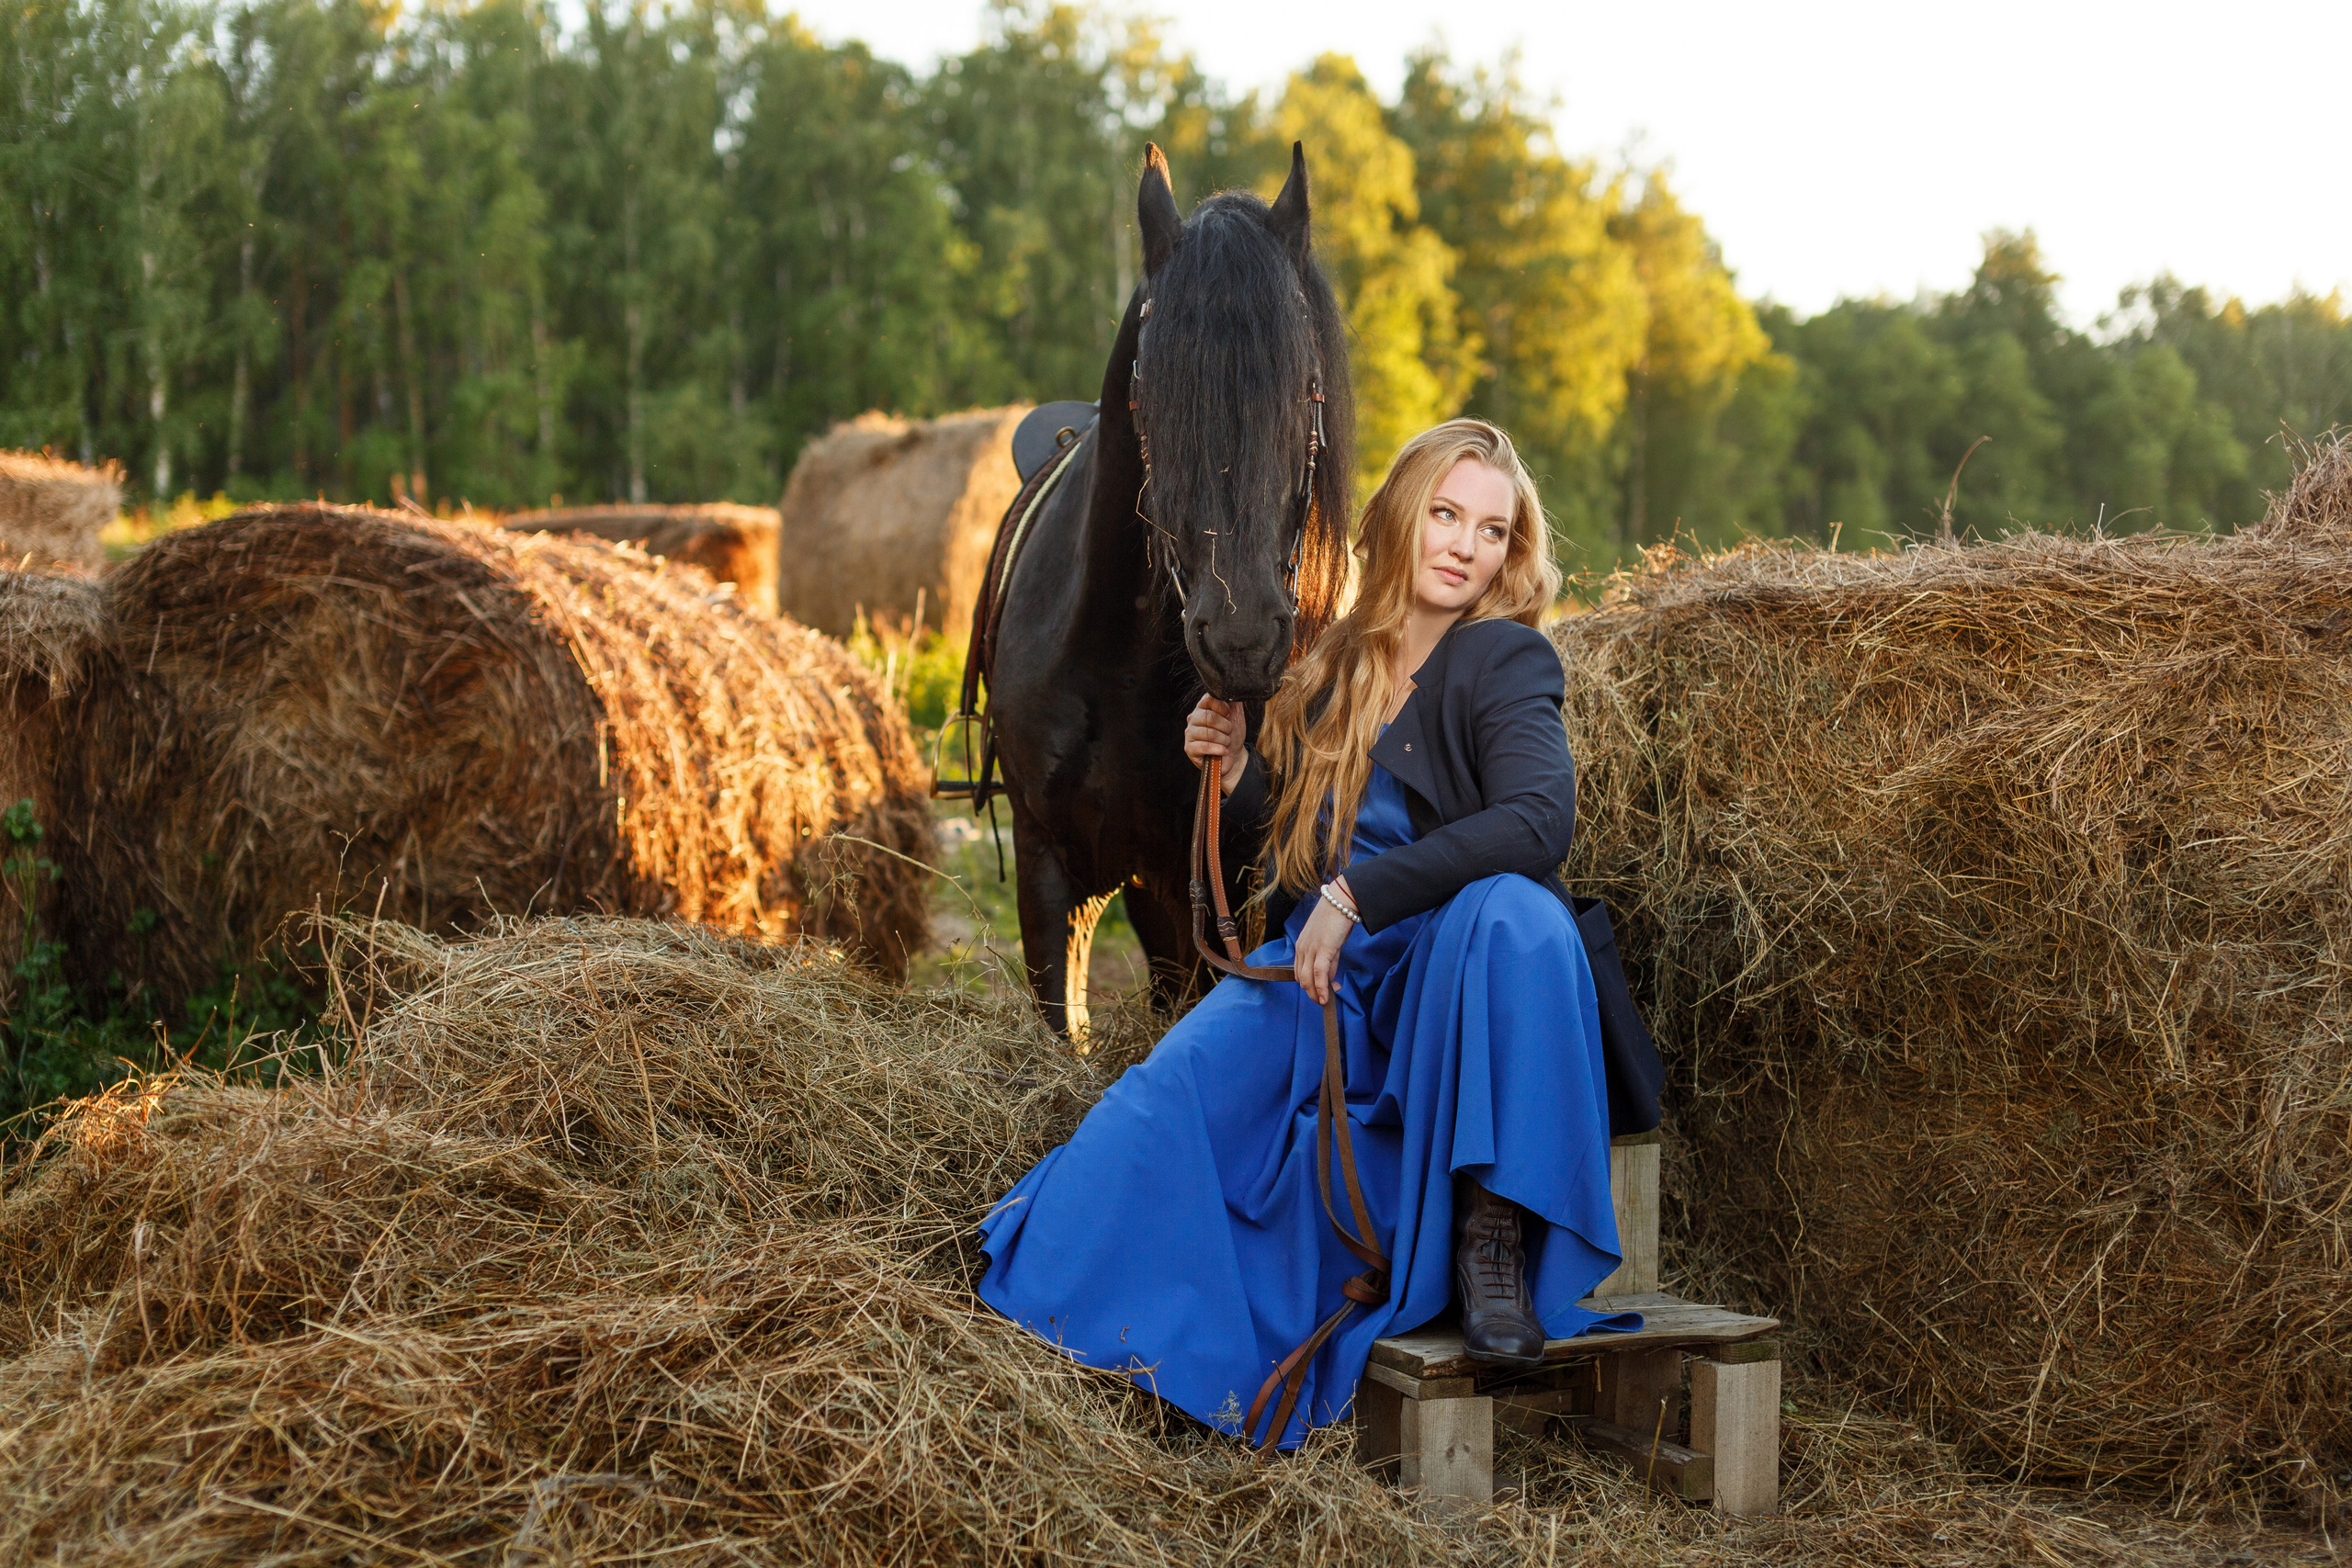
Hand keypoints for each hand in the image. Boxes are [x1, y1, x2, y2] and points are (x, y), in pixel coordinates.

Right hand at [1183, 695, 1247, 796]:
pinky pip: (1204, 746)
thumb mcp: (1236, 715)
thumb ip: (1233, 700)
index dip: (1222, 707)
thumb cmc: (1233, 734)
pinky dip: (1218, 749)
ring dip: (1224, 740)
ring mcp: (1189, 733)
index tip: (1229, 715)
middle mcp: (1193, 718)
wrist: (1234, 756)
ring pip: (1208, 733)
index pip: (1208, 699)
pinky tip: (1223, 751)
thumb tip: (1234, 689)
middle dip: (1226, 726)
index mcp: (1203, 707)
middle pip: (1209, 717)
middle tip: (1229, 731)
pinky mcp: (1189, 748)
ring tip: (1226, 742)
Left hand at [1293, 882, 1354, 1005]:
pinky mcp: (1322, 950)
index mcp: (1301, 946)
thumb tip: (1329, 978)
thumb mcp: (1330, 942)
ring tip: (1325, 1001)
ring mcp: (1310, 950)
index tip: (1323, 990)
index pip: (1299, 972)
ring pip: (1307, 980)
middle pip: (1301, 979)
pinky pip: (1318, 974)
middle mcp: (1302, 949)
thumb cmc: (1336, 919)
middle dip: (1313, 993)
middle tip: (1325, 999)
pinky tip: (1326, 997)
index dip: (1310, 985)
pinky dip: (1322, 989)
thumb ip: (1328, 960)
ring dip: (1316, 994)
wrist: (1341, 902)